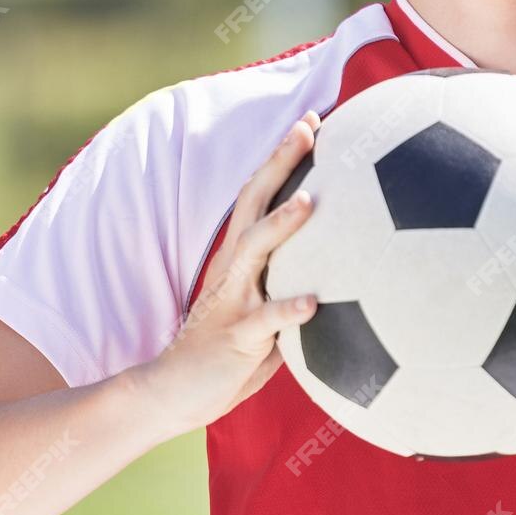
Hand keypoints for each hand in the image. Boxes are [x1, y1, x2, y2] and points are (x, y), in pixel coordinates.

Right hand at [132, 111, 320, 435]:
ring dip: (282, 223)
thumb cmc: (225, 355)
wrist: (173, 393)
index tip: (313, 121)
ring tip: (311, 200)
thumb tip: (342, 282)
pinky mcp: (236, 336)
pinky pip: (265, 321)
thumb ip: (291, 292)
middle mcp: (234, 269)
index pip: (261, 196)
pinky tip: (314, 303)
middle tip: (309, 127)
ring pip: (256, 250)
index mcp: (241, 259)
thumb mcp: (262, 315)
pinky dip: (288, 310)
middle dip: (281, 162)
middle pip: (254, 202)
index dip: (284, 158)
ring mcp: (233, 299)